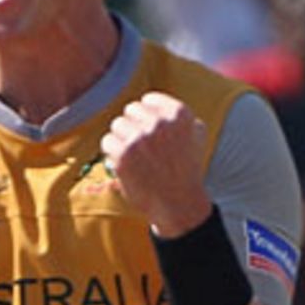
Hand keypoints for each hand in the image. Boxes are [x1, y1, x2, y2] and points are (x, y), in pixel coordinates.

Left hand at [100, 91, 210, 236]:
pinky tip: (124, 164)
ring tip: (133, 156)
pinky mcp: (124, 154)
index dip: (146, 117)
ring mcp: (140, 138)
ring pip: (117, 124)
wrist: (178, 204)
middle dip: (133, 127)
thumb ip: (183, 117)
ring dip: (121, 139)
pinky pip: (107, 142)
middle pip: (130, 110)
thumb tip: (160, 105)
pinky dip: (112, 153)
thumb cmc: (186, 171)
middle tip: (141, 147)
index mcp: (178, 114)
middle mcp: (159, 122)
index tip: (150, 133)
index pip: (148, 100)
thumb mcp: (197, 137)